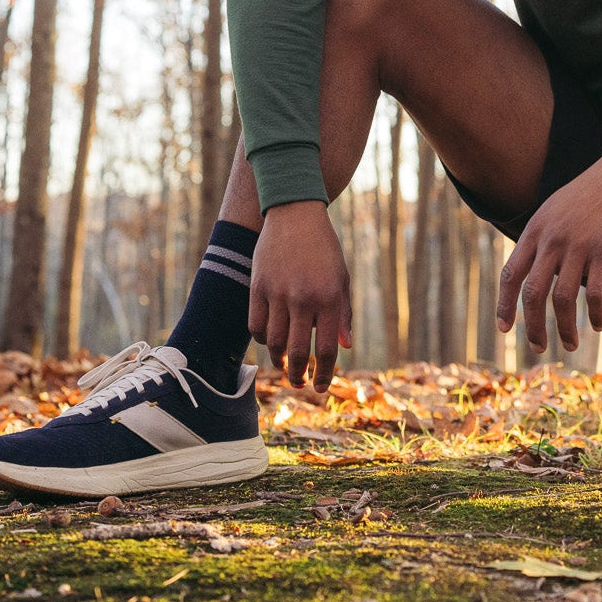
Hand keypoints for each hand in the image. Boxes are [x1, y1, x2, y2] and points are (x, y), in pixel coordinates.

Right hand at [249, 199, 351, 393]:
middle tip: (299, 383)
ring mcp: (277, 293)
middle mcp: (302, 298)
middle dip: (298, 375)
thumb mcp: (341, 278)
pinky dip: (262, 340)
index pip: (326, 348)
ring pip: (273, 342)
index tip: (320, 387)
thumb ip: (343, 314)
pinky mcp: (257, 287)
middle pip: (296, 352)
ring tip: (285, 365)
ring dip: (279, 360)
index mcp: (328, 297)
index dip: (324, 373)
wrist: (295, 214)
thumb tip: (345, 347)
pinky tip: (271, 341)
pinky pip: (256, 326)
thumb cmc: (324, 249)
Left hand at [496, 151, 601, 352]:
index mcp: (535, 231)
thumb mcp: (550, 212)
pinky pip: (597, 293)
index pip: (511, 274)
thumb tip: (528, 276)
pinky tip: (598, 325)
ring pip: (563, 299)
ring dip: (565, 328)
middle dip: (533, 326)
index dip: (505, 305)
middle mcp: (552, 239)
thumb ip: (537, 241)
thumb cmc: (584, 198)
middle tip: (538, 347)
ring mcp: (579, 245)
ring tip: (570, 344)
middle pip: (533, 293)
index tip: (504, 329)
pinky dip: (595, 315)